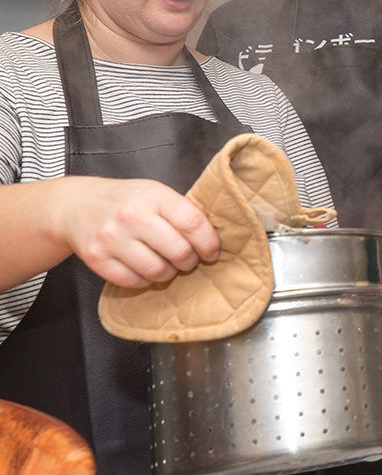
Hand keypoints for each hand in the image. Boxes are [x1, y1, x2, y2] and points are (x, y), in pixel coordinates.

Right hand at [56, 177, 219, 286]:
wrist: (75, 205)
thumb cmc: (125, 201)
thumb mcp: (155, 193)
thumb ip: (181, 212)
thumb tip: (213, 239)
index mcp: (153, 195)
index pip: (193, 223)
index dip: (209, 242)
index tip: (211, 252)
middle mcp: (132, 216)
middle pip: (179, 251)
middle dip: (190, 261)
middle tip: (187, 259)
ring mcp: (112, 238)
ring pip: (158, 271)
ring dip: (169, 273)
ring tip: (166, 264)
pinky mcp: (97, 259)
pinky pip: (134, 281)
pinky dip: (145, 280)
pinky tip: (144, 269)